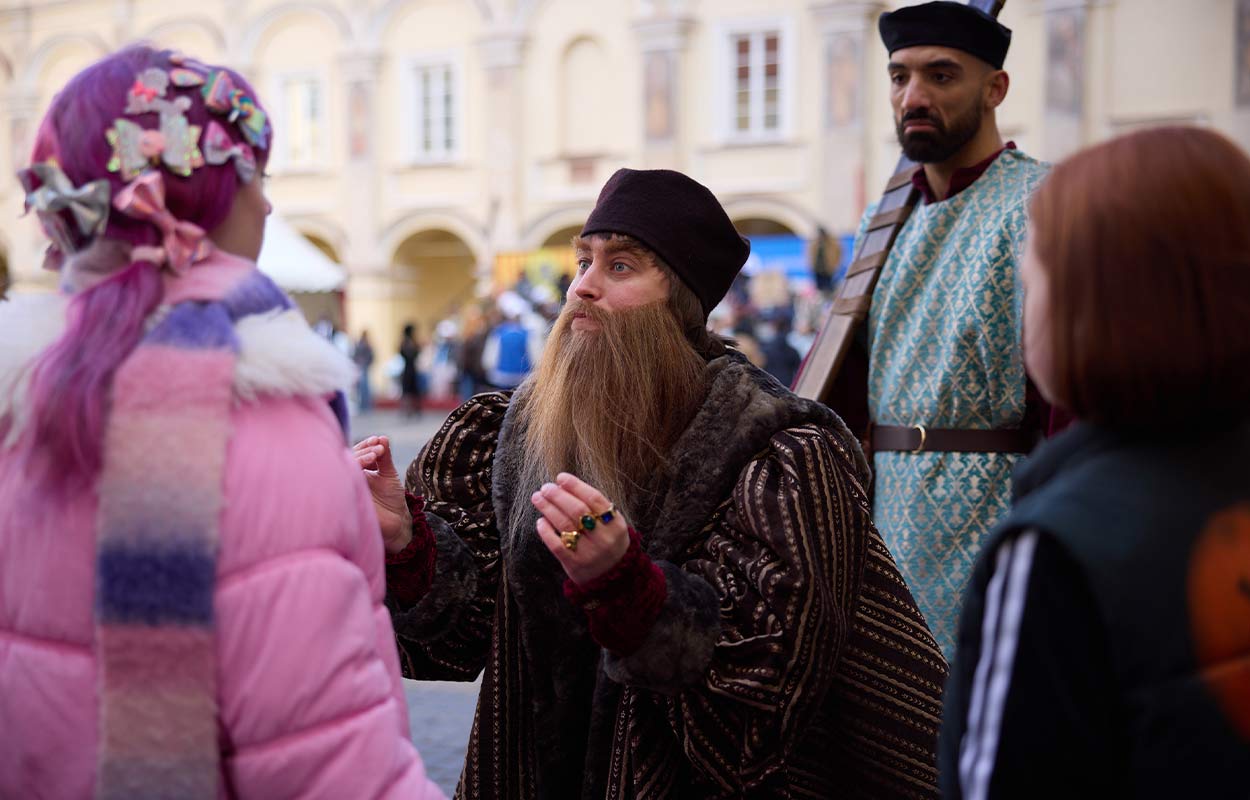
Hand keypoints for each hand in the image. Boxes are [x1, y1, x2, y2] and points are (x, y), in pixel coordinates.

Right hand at [353, 435, 412, 552]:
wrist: (396, 523)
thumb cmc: (391, 499)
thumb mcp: (389, 475)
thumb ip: (385, 457)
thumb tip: (383, 437)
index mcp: (359, 471)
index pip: (356, 453)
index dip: (365, 445)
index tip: (378, 440)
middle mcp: (351, 478)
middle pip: (349, 459)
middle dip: (364, 451)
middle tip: (379, 449)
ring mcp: (349, 488)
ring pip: (346, 469)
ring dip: (360, 459)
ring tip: (376, 455)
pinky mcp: (348, 499)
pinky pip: (345, 484)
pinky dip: (355, 474)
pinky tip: (367, 469)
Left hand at [531, 472, 629, 584]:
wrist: (614, 579)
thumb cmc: (609, 543)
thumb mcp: (613, 525)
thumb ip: (596, 508)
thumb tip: (566, 487)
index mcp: (615, 524)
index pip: (594, 498)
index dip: (575, 486)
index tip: (561, 477)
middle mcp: (603, 538)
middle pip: (577, 510)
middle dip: (558, 496)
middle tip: (545, 487)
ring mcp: (589, 552)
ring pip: (565, 525)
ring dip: (548, 509)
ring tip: (537, 498)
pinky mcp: (574, 565)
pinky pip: (556, 545)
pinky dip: (546, 531)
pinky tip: (540, 521)